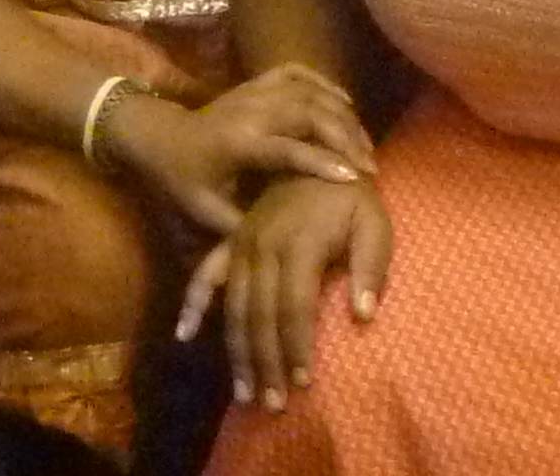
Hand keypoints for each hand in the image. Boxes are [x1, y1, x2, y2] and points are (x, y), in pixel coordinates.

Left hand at [100, 62, 376, 233]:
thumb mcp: (208, 212)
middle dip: (343, 136)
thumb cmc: (183, 180)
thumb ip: (246, 227)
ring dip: (340, 115)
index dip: (321, 161)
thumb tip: (286, 250)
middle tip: (369, 166)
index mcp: (237, 144)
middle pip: (306, 112)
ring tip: (364, 145)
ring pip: (307, 92)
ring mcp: (253, 92)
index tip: (355, 178)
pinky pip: (295, 72)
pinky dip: (323, 83)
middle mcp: (249, 111)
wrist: (159, 138)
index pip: (286, 149)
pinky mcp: (255, 83)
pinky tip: (346, 104)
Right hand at [175, 171, 390, 410]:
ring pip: (235, 305)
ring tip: (243, 393)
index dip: (297, 347)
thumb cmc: (351, 195)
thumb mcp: (375, 221)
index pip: (295, 307)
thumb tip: (363, 315)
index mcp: (298, 243)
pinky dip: (194, 304)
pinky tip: (184, 335)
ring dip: (237, 351)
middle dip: (266, 363)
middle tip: (272, 404)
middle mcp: (262, 246)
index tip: (305, 383)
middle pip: (260, 315)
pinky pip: (206, 274)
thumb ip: (371, 266)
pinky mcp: (231, 242)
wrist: (317, 154)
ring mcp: (241, 244)